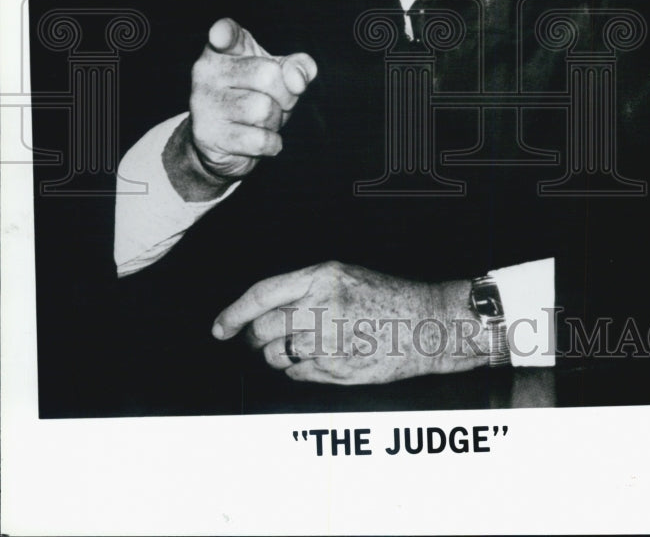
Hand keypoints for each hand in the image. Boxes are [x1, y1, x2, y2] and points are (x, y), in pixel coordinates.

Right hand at [188, 17, 316, 179]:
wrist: (224, 141)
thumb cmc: (254, 96)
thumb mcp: (279, 74)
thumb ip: (297, 67)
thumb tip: (297, 80)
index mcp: (223, 48)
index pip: (225, 34)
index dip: (224, 33)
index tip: (220, 35)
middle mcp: (206, 70)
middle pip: (267, 75)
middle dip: (286, 94)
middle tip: (277, 101)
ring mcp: (203, 102)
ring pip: (264, 109)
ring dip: (275, 121)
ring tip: (261, 121)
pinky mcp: (206, 135)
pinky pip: (258, 139)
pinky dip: (271, 143)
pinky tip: (261, 140)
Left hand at [211, 261, 487, 384]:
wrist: (427, 323)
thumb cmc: (388, 296)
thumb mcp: (344, 275)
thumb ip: (304, 288)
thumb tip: (262, 310)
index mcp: (322, 277)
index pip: (261, 296)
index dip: (233, 314)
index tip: (220, 327)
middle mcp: (322, 307)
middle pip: (263, 330)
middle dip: (256, 338)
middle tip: (263, 337)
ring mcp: (329, 341)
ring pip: (276, 356)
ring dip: (278, 355)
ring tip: (301, 346)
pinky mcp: (337, 369)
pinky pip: (297, 375)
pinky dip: (299, 370)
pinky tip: (320, 358)